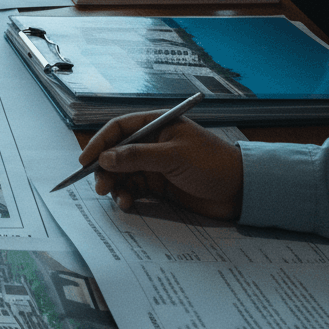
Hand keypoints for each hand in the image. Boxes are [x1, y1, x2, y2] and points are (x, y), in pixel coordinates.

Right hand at [78, 112, 243, 219]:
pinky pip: (133, 188)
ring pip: (122, 173)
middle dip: (105, 169)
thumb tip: (105, 159)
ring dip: (115, 185)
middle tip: (99, 186)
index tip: (86, 161)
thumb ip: (138, 157)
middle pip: (116, 153)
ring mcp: (154, 165)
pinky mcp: (158, 185)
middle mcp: (151, 143)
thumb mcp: (174, 156)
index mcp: (156, 125)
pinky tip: (128, 203)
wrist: (242, 191)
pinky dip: (127, 195)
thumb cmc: (212, 163)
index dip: (100, 143)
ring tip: (117, 198)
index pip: (119, 129)